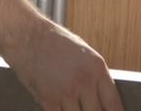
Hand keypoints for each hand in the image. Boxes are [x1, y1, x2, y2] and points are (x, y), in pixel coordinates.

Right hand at [2, 19, 121, 110]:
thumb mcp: (84, 54)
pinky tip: (61, 108)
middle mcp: (84, 81)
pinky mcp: (48, 100)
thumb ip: (95, 78)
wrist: (27, 36)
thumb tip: (103, 100)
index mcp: (96, 69)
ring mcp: (66, 92)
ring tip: (74, 107)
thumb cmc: (54, 42)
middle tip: (89, 109)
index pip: (113, 105)